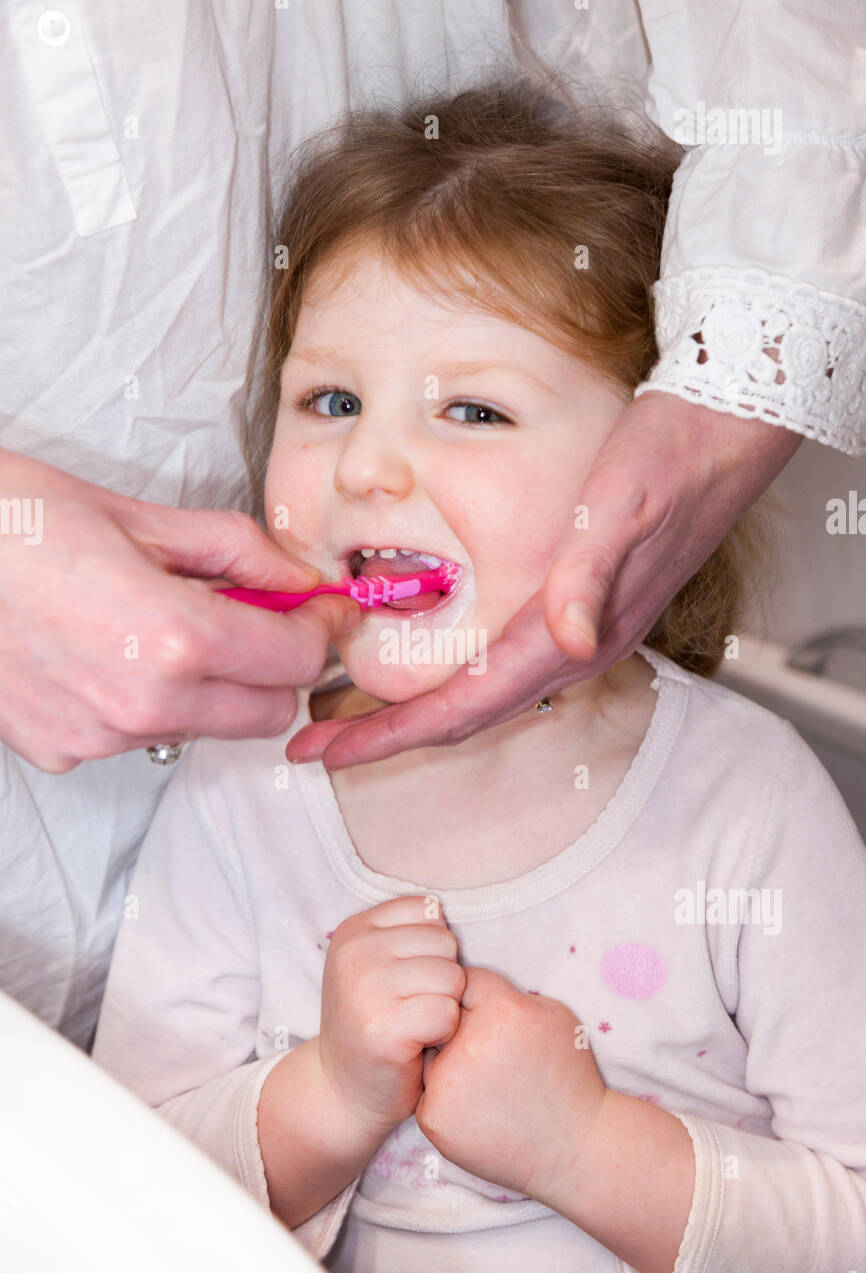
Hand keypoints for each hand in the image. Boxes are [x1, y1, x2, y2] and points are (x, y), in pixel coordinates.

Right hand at [0, 448, 360, 770]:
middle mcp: (144, 703)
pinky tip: (100, 652)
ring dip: (204, 688)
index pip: (295, 665)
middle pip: (265, 715)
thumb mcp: (141, 517)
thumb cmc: (17, 519)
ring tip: (150, 625)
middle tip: (247, 621)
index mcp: (175, 638)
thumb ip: (238, 553)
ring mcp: (99, 736)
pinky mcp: (61, 750)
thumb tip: (299, 580)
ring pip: (200, 726)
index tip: (315, 611)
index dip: (316, 634)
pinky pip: (135, 736)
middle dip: (271, 670)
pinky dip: (140, 703)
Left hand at [285, 393, 800, 767]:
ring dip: (408, 715)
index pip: (465, 706)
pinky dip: (443, 682)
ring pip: (475, 697)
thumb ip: (590, 575)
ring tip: (346, 718)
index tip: (332, 751)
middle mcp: (571, 646)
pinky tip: (419, 667)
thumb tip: (569, 640)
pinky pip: (494, 668)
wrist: (724, 436)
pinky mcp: (573, 612)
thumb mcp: (620, 509)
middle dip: (383, 737)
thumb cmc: (671, 462)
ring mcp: (574, 634)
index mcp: (570, 634)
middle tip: (314, 746)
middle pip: (461, 716)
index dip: (392, 734)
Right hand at [318, 895, 464, 1134]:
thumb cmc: (375, 1021)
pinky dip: (444, 1032)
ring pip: (452, 977)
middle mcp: (354, 954)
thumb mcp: (379, 963)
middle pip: (446, 943)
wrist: (343, 1089)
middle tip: (412, 1006)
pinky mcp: (384, 1029)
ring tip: (415, 1023)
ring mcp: (366, 990)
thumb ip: (408, 933)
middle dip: (443, 977)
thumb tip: (442, 910)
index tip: (407, 978)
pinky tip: (418, 1043)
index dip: (433, 948)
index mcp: (354, 930)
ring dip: (446, 1006)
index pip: (429, 911)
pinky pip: (448, 1013)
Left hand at [415, 967, 606, 1203]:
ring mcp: (447, 1085)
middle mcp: (469, 1045)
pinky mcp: (434, 1118)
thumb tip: (466, 979)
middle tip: (488, 1059)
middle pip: (439, 1018)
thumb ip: (507, 993)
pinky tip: (476, 1112)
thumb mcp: (553, 1017)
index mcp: (503, 1012)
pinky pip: (426, 1093)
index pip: (462, 981)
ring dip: (446, 1065)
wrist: (575, 1149)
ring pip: (428, 1057)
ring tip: (485, 1088)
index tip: (488, 1018)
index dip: (475, 999)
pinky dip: (444, 1100)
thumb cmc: (568, 1079)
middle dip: (456, 1031)